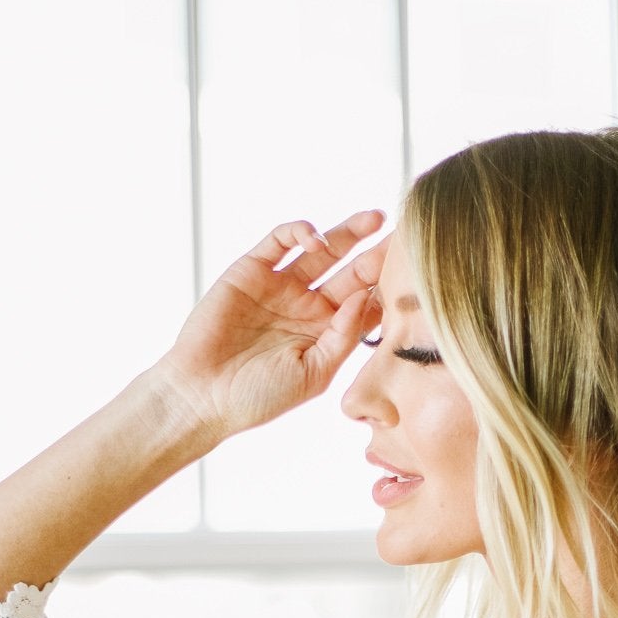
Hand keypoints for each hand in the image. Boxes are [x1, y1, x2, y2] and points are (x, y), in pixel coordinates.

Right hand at [154, 209, 389, 443]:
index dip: (387, 288)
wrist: (203, 396)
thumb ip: (343, 337)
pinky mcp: (251, 270)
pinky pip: (279, 242)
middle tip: (404, 235)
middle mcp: (306, 306)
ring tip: (374, 220)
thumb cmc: (257, 397)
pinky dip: (299, 233)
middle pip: (350, 271)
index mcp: (325, 333)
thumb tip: (368, 297)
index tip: (414, 276)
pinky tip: (317, 240)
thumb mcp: (313, 374)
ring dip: (348, 233)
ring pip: (321, 250)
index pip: (365, 303)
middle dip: (376, 253)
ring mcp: (280, 286)